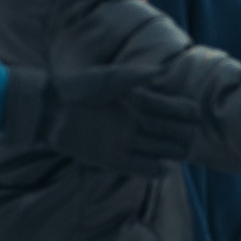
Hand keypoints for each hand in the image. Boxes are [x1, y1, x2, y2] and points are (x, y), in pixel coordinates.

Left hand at [8, 64, 197, 173]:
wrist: (48, 109)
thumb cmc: (76, 87)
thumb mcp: (106, 78)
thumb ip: (134, 75)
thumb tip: (162, 70)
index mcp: (138, 101)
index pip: (172, 108)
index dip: (185, 111)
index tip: (193, 112)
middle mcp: (136, 122)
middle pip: (172, 131)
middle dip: (183, 133)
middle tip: (190, 134)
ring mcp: (126, 142)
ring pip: (162, 150)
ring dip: (174, 151)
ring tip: (183, 150)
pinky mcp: (113, 159)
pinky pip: (142, 168)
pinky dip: (155, 170)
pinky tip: (164, 167)